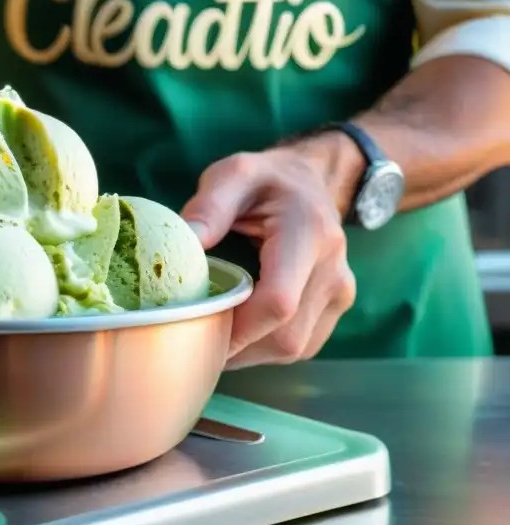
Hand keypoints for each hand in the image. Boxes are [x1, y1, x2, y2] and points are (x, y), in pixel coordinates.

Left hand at [180, 143, 359, 368]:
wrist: (310, 181)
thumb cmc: (265, 179)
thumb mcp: (234, 173)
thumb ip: (210, 205)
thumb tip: (184, 243)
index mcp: (309, 234)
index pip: (278, 302)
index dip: (238, 330)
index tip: (197, 330)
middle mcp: (334, 269)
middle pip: (287, 337)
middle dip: (238, 347)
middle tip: (194, 336)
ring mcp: (340, 292)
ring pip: (294, 348)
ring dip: (250, 351)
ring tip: (213, 332)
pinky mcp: (335, 307)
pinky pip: (301, 345)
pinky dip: (265, 347)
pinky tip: (239, 331)